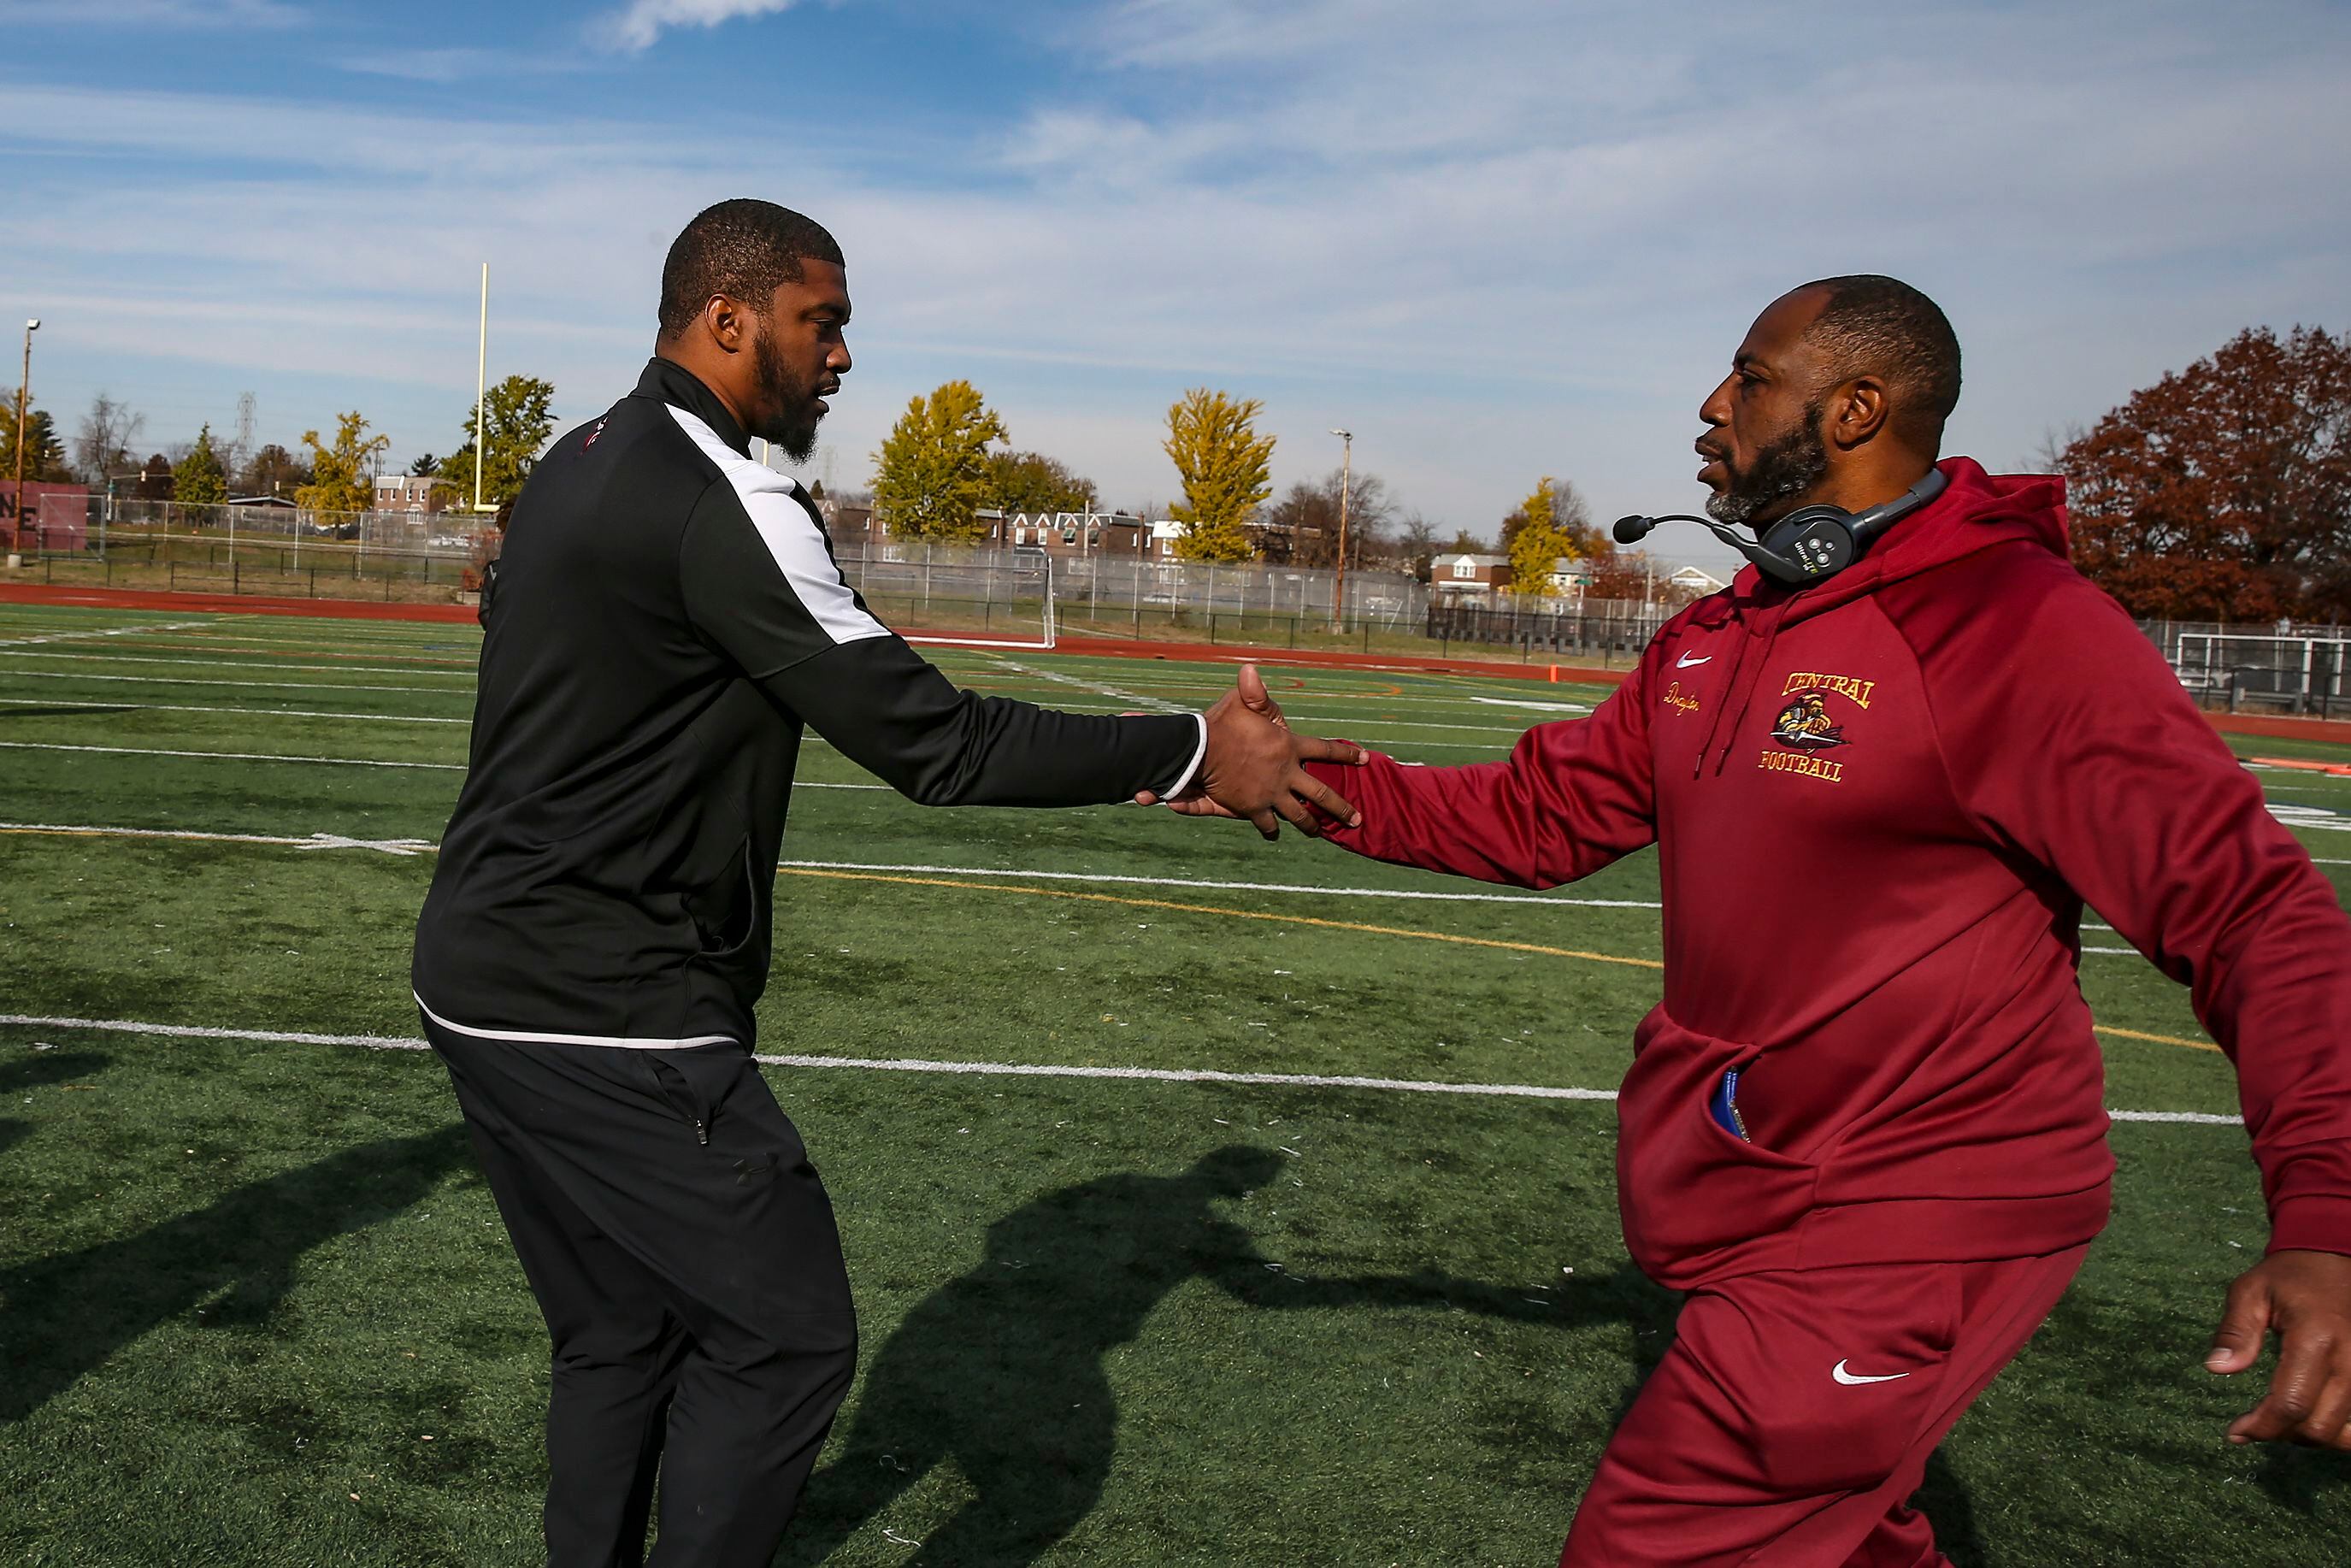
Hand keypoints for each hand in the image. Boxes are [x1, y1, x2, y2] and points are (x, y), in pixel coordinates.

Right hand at [1135, 664, 1364, 838]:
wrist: (1201, 753)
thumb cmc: (1222, 724)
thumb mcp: (1241, 702)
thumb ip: (1254, 691)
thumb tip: (1251, 669)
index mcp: (1290, 747)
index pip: (1325, 750)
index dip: (1346, 754)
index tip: (1365, 759)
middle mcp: (1287, 774)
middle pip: (1321, 795)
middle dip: (1341, 808)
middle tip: (1357, 819)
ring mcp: (1272, 794)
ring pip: (1299, 815)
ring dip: (1310, 825)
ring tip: (1318, 833)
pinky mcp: (1254, 808)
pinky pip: (1266, 823)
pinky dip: (1270, 829)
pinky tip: (1274, 834)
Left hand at [2205, 1248, 2350, 1447]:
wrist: (2335, 1260)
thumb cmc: (2287, 1277)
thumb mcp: (2249, 1291)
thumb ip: (2235, 1331)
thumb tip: (2216, 1369)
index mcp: (2315, 1339)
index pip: (2292, 1403)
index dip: (2263, 1426)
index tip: (2236, 1432)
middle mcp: (2348, 1359)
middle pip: (2320, 1426)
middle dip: (2283, 1434)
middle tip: (2254, 1423)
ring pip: (2342, 1430)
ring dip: (2308, 1435)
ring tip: (2278, 1419)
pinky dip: (2333, 1428)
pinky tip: (2307, 1417)